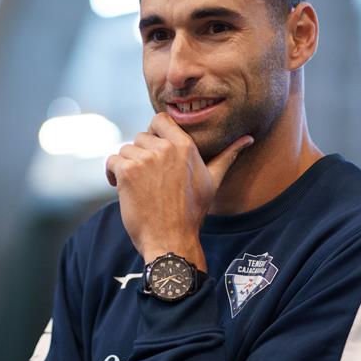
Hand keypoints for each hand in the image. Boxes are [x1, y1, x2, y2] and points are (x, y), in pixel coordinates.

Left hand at [105, 113, 252, 269]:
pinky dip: (113, 174)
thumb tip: (248, 138)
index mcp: (185, 147)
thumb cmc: (192, 213)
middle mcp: (165, 149)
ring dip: (127, 167)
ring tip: (138, 187)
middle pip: (141, 137)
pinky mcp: (127, 172)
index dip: (153, 133)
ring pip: (125, 150)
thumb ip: (227, 156)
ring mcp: (145, 160)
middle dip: (141, 156)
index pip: (160, 119)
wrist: (171, 240)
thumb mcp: (213, 181)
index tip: (153, 152)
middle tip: (149, 179)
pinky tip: (122, 189)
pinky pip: (112, 161)